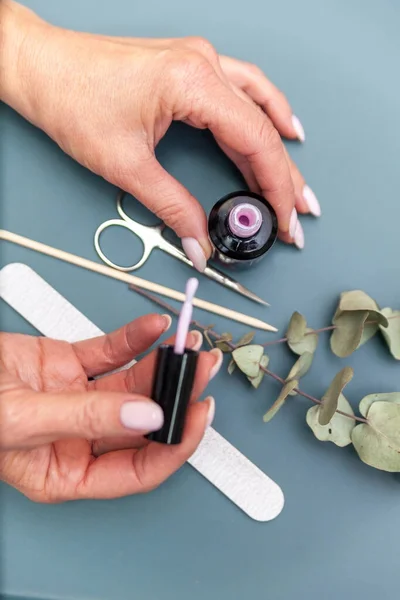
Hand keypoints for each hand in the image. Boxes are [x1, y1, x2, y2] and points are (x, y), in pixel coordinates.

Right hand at [0, 314, 220, 502]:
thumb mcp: (23, 420)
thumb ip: (87, 418)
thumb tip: (148, 417)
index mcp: (69, 470)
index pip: (138, 469)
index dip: (175, 445)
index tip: (198, 416)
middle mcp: (80, 435)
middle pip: (143, 419)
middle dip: (177, 393)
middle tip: (201, 369)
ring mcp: (78, 397)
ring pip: (134, 383)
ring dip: (164, 363)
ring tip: (187, 342)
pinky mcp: (71, 365)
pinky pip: (111, 352)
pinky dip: (134, 338)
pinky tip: (153, 327)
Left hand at [1, 2, 319, 267]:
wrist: (42, 68)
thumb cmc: (72, 98)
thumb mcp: (126, 164)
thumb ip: (171, 207)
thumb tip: (197, 240)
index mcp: (193, 82)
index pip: (256, 141)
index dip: (276, 188)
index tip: (283, 220)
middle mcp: (203, 65)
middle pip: (263, 127)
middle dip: (284, 177)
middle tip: (297, 216)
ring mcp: (199, 62)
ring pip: (259, 108)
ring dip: (280, 148)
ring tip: (296, 185)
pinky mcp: (189, 68)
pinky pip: (243, 90)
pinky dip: (265, 115)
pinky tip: (280, 129)